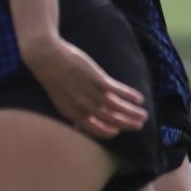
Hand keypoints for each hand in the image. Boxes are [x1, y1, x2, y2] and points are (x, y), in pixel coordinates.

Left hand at [21, 34, 147, 138]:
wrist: (46, 57)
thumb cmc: (54, 78)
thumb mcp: (61, 100)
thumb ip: (74, 112)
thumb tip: (80, 125)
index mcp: (72, 114)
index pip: (96, 131)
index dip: (109, 133)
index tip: (117, 130)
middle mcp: (83, 107)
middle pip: (112, 121)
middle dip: (128, 125)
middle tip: (139, 125)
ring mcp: (91, 94)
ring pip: (119, 109)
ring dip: (134, 113)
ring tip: (144, 115)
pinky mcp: (98, 80)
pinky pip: (120, 91)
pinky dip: (131, 96)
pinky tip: (139, 98)